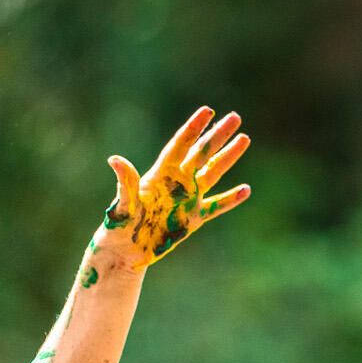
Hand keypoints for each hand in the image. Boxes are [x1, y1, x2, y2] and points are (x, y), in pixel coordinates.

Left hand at [103, 107, 251, 264]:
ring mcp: (187, 199)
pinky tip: (245, 190)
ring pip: (212, 173)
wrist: (126, 251)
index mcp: (160, 174)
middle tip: (235, 117)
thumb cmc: (119, 228)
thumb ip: (126, 185)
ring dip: (228, 157)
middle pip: (201, 153)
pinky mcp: (193, 219)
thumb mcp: (122, 207)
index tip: (207, 111)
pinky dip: (230, 199)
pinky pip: (215, 206)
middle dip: (218, 136)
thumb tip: (115, 160)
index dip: (193, 128)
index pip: (180, 146)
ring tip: (244, 139)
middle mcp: (176, 182)